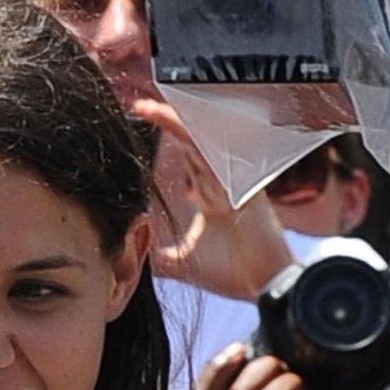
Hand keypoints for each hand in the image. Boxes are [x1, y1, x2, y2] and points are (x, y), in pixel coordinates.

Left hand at [129, 95, 291, 300]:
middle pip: (191, 139)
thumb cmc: (233, 273)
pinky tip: (176, 124)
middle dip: (166, 119)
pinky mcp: (241, 185)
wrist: (263, 284)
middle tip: (138, 106)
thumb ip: (157, 256)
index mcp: (210, 192)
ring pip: (201, 140)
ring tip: (149, 108)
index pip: (185, 154)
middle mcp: (221, 180)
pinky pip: (216, 153)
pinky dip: (197, 140)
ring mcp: (232, 180)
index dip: (166, 137)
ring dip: (175, 123)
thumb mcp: (182, 262)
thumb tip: (126, 260)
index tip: (140, 124)